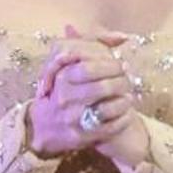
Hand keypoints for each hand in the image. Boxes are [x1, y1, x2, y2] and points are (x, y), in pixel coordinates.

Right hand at [58, 26, 150, 167]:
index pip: (89, 68)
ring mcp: (73, 119)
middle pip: (102, 88)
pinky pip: (110, 128)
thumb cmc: (60, 90)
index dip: (111, 66)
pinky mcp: (82, 137)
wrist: (43, 127)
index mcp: (62, 78)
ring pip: (107, 109)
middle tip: (129, 79)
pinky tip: (128, 113)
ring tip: (130, 95)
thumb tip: (122, 36)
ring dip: (124, 101)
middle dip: (121, 83)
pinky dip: (123, 119)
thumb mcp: (67, 65)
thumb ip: (92, 46)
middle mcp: (66, 98)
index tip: (122, 64)